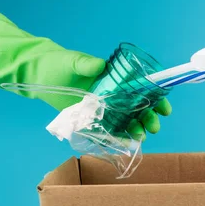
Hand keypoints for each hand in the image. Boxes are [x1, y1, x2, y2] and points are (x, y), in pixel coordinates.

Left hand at [35, 50, 171, 139]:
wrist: (39, 76)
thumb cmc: (59, 64)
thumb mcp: (74, 61)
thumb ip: (87, 63)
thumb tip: (101, 65)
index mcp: (117, 81)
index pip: (143, 90)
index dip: (157, 100)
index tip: (165, 109)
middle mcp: (115, 96)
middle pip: (139, 109)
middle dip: (149, 119)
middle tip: (153, 127)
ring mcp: (104, 109)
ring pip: (128, 122)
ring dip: (137, 130)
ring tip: (141, 137)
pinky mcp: (92, 120)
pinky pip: (110, 132)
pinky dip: (120, 139)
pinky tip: (127, 144)